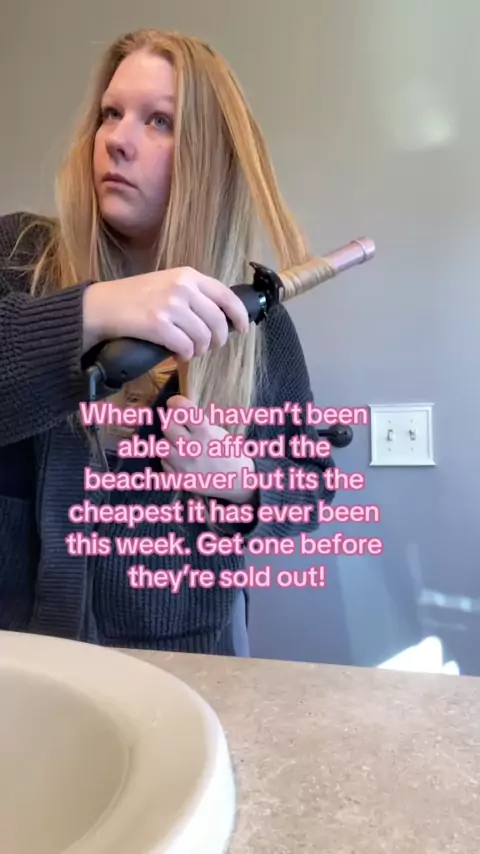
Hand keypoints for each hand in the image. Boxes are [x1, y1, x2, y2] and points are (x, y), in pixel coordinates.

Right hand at [82, 266, 249, 356]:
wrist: (102, 306)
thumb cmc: (136, 297)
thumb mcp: (168, 283)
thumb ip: (194, 294)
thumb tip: (223, 316)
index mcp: (188, 275)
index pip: (226, 296)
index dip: (239, 316)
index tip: (243, 329)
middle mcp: (182, 288)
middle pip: (218, 323)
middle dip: (217, 340)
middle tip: (209, 347)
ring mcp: (170, 306)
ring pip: (203, 338)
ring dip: (199, 350)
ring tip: (190, 350)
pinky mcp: (158, 325)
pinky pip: (185, 347)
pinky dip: (185, 355)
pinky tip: (178, 354)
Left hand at [162, 395, 256, 503]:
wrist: (238, 481)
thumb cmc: (229, 452)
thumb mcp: (219, 432)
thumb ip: (199, 422)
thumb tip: (179, 407)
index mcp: (206, 434)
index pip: (184, 412)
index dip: (176, 403)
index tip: (174, 402)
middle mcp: (193, 449)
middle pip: (167, 426)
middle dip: (171, 422)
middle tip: (177, 423)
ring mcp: (185, 466)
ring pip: (162, 446)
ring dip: (168, 442)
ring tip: (178, 444)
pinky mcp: (180, 479)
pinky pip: (164, 464)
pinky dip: (170, 460)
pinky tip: (181, 460)